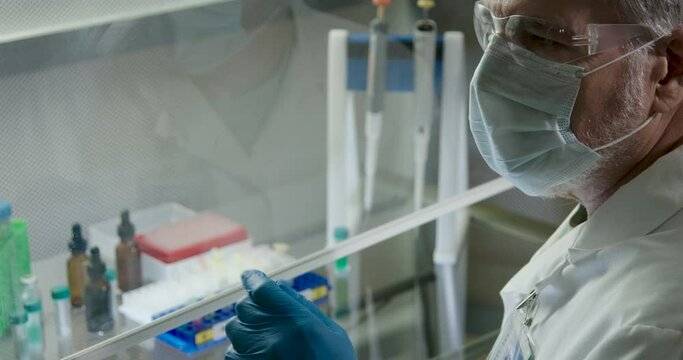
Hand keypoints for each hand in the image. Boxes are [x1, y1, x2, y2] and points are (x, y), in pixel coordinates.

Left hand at [225, 270, 356, 359]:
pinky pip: (231, 354)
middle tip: (264, 311)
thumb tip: (281, 287)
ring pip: (235, 329)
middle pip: (244, 306)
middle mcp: (273, 337)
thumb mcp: (332, 334)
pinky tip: (258, 356)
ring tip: (264, 337)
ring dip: (245, 327)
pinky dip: (241, 351)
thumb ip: (305, 308)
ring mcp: (257, 358)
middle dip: (252, 305)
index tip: (249, 275)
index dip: (254, 278)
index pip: (264, 289)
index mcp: (297, 323)